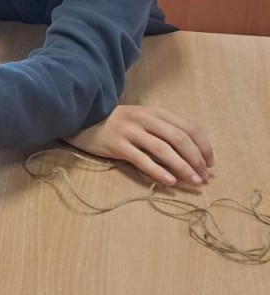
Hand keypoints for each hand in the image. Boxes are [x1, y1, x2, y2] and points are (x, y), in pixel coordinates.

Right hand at [67, 104, 213, 187]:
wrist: (83, 120)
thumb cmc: (117, 123)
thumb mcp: (143, 120)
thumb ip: (164, 131)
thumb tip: (190, 154)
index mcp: (156, 112)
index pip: (189, 127)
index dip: (203, 146)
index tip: (210, 163)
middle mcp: (146, 119)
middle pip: (180, 139)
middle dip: (196, 159)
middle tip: (204, 177)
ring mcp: (131, 132)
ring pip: (164, 150)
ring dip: (183, 167)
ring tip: (193, 182)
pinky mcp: (118, 145)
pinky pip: (142, 160)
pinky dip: (158, 171)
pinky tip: (170, 182)